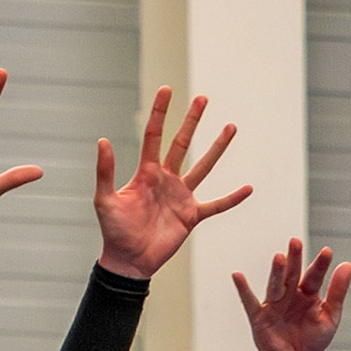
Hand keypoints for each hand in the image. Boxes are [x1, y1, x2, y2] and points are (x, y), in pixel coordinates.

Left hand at [94, 87, 251, 279]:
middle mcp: (166, 180)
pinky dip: (231, 198)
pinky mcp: (191, 216)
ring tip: (230, 127)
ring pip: (203, 167)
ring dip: (217, 148)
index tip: (166, 90)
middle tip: (202, 98)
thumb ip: (106, 171)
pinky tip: (248, 188)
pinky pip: (216, 205)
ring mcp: (181, 197)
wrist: (128, 261)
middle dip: (192, 121)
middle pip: (182, 144)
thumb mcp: (104, 200)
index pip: (154, 136)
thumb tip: (103, 140)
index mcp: (146, 173)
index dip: (159, 113)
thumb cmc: (114, 231)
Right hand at [233, 239, 350, 350]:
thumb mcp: (330, 317)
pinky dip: (243, 289)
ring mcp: (274, 304)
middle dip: (294, 259)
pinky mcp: (259, 316)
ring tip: (279, 257)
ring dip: (276, 272)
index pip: (314, 275)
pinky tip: (237, 276)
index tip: (327, 251)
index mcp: (308, 294)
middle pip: (292, 274)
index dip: (320, 264)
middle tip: (296, 242)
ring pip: (275, 285)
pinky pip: (250, 301)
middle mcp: (290, 295)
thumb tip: (347, 265)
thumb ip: (337, 292)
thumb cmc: (311, 340)